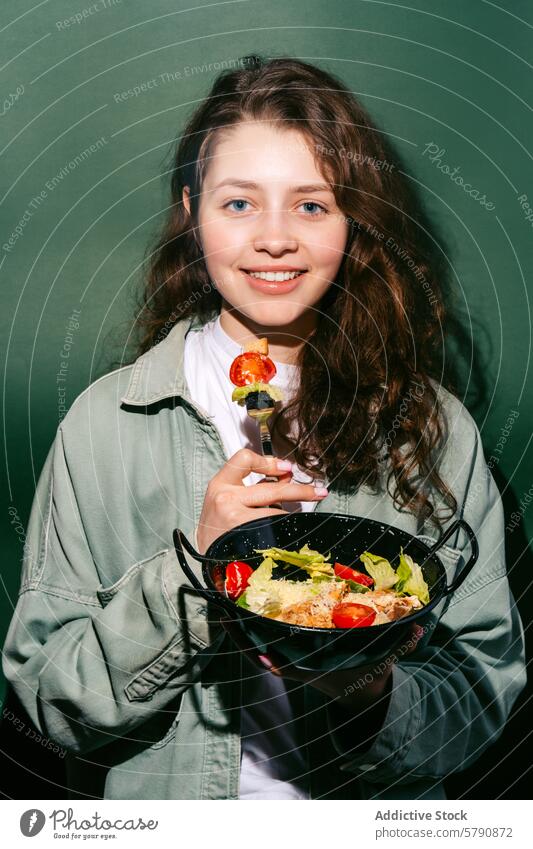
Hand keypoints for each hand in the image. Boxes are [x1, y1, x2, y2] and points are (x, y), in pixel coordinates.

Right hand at [196, 448, 328, 553]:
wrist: (204, 556)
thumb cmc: (218, 526)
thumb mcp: (227, 499)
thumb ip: (253, 486)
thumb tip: (286, 476)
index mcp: (220, 484)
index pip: (244, 459)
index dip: (269, 461)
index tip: (287, 468)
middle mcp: (226, 499)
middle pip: (272, 489)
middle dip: (300, 491)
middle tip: (318, 492)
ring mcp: (235, 518)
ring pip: (276, 512)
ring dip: (290, 515)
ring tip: (299, 518)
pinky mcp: (245, 537)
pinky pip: (275, 529)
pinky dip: (284, 529)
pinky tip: (285, 533)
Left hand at [220, 616, 422, 711]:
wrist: (360, 692)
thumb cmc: (367, 674)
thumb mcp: (384, 660)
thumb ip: (400, 644)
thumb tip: (417, 626)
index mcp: (318, 669)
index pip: (292, 669)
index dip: (276, 664)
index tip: (261, 656)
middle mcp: (300, 664)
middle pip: (264, 653)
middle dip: (243, 637)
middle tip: (223, 616)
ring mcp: (293, 659)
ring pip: (258, 646)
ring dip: (239, 631)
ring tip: (220, 610)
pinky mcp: (291, 652)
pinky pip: (264, 640)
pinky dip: (248, 631)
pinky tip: (235, 613)